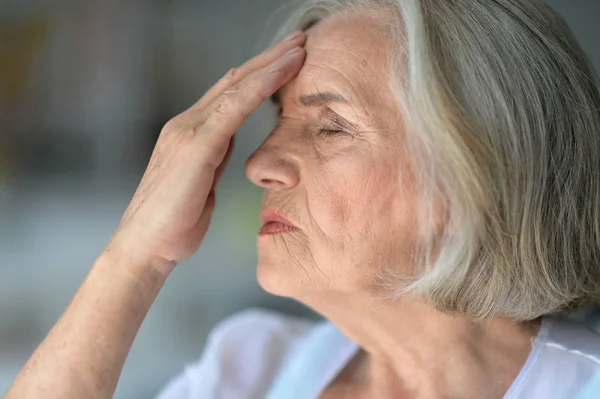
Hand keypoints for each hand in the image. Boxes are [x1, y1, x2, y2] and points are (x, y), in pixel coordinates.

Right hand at [107, 31, 306, 269]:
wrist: (146, 246)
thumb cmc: (175, 221)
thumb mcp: (201, 181)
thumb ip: (213, 155)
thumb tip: (229, 140)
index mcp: (192, 132)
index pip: (231, 93)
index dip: (260, 74)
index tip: (289, 60)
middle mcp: (188, 123)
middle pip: (235, 80)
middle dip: (269, 58)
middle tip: (300, 40)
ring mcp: (189, 131)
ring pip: (235, 87)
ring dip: (270, 65)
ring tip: (299, 48)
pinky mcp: (195, 146)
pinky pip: (232, 109)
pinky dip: (258, 87)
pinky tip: (279, 73)